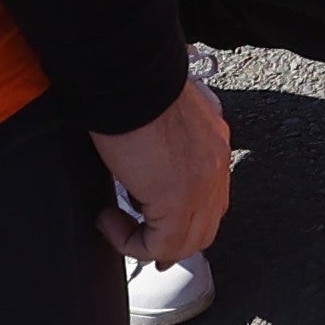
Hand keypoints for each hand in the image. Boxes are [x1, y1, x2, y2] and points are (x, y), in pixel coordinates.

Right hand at [94, 79, 233, 268]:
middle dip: (171, 245)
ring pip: (186, 243)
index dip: (185, 223)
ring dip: (147, 244)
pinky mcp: (178, 199)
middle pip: (204, 228)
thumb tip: (142, 169)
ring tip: (115, 224)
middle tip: (139, 245)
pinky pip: (160, 245)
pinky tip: (109, 221)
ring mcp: (202, 185)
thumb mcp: (158, 121)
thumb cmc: (134, 88)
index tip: (158, 230)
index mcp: (213, 144)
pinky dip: (131, 242)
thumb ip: (163, 148)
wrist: (130, 78)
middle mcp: (215, 166)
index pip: (212, 200)